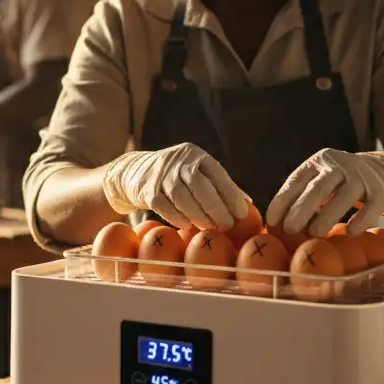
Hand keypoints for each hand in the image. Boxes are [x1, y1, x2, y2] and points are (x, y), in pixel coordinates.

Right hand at [102, 142, 248, 230]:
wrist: (135, 171)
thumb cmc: (176, 177)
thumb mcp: (197, 172)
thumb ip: (220, 186)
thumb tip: (248, 205)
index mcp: (195, 155)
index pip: (217, 174)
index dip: (231, 194)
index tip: (242, 213)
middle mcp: (178, 161)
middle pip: (200, 185)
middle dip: (216, 207)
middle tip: (227, 225)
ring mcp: (161, 174)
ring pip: (182, 196)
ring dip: (198, 215)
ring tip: (209, 228)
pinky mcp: (147, 189)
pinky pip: (164, 206)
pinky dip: (178, 217)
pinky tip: (188, 226)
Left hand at [266, 149, 383, 238]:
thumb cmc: (341, 183)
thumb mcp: (320, 180)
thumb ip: (302, 196)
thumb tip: (276, 226)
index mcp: (318, 162)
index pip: (297, 179)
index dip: (283, 200)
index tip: (272, 221)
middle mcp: (339, 165)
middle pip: (319, 187)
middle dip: (302, 208)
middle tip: (290, 229)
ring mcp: (362, 177)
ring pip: (344, 196)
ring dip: (328, 215)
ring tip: (314, 234)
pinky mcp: (381, 191)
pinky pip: (371, 206)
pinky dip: (361, 220)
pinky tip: (350, 233)